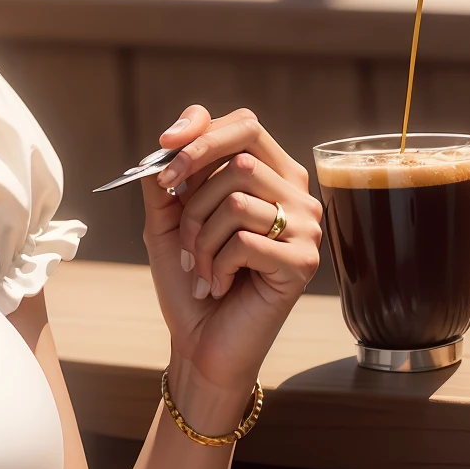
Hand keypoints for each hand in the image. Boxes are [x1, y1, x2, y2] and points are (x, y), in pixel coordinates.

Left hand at [143, 107, 322, 420]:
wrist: (200, 343)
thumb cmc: (189, 281)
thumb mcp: (166, 223)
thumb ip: (165, 181)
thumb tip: (165, 143)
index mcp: (269, 177)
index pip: (245, 125)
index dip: (201, 130)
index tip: (163, 146)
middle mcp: (296, 195)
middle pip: (239, 158)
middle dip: (191, 196)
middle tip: (177, 233)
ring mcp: (306, 228)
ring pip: (238, 200)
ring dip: (200, 238)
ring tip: (200, 268)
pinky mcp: (302, 261)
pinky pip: (244, 241)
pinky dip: (215, 265)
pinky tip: (219, 285)